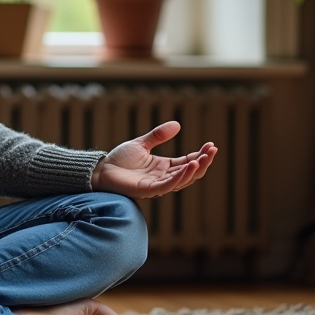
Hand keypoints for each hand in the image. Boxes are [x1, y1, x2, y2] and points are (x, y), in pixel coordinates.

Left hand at [90, 121, 216, 198]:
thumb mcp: (141, 144)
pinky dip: (180, 177)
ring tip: (204, 158)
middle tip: (213, 151)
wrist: (101, 170)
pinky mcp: (148, 189)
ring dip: (195, 170)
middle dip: (203, 162)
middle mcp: (163, 177)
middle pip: (189, 172)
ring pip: (182, 180)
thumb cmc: (119, 160)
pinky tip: (190, 166)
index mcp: (164, 167)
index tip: (211, 146)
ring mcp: (157, 185)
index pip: (187, 162)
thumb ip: (158, 136)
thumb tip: (177, 125)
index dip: (200, 155)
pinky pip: (168, 185)